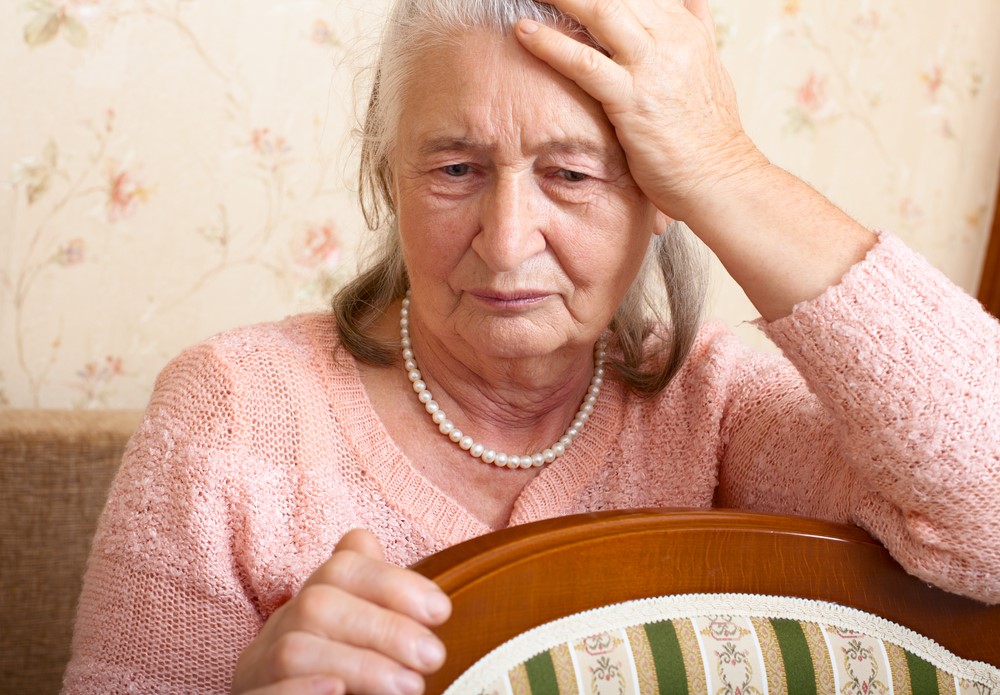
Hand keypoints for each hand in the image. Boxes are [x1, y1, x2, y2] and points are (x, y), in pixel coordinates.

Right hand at [231, 529, 450, 694]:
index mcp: (307, 609)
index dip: (392, 582)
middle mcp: (277, 634)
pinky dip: (300, 691)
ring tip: (410, 686)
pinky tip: (337, 692)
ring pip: (294, 651)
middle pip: (317, 606)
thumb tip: (419, 588)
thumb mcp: (365, 642)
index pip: (340, 569)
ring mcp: (257, 673)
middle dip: (384, 627)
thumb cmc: (344, 682)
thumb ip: (383, 614)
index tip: (440, 610)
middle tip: (432, 655)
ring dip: (359, 665)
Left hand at [515, 0, 766, 222]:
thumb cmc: (708, 136)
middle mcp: (671, 39)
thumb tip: (693, 1)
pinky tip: (524, 32)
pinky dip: (550, 44)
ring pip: (601, 11)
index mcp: (685, 29)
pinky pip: (584, 62)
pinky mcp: (632, 99)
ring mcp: (652, 67)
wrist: (719, 180)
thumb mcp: (710, 69)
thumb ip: (695, 30)